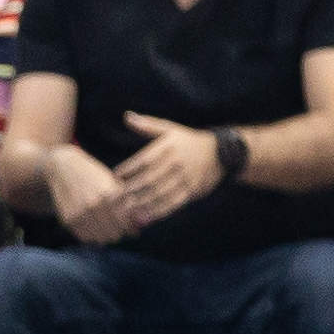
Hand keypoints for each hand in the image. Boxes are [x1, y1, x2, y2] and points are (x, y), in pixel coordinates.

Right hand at [42, 144, 136, 244]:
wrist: (62, 168)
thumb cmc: (93, 175)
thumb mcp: (113, 184)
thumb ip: (127, 205)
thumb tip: (136, 231)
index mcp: (108, 195)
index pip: (125, 224)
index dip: (129, 227)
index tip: (129, 225)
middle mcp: (93, 205)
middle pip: (114, 235)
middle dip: (118, 233)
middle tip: (116, 227)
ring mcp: (79, 213)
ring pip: (100, 239)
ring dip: (104, 235)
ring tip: (104, 227)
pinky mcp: (67, 219)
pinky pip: (85, 238)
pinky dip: (91, 235)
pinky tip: (92, 226)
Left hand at [113, 113, 225, 228]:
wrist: (219, 153)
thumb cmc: (186, 140)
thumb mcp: (169, 129)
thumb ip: (147, 125)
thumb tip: (127, 116)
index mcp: (169, 147)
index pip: (145, 159)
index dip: (129, 168)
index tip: (115, 175)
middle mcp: (177, 162)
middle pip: (151, 179)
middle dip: (132, 189)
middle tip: (115, 197)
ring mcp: (186, 178)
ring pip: (162, 193)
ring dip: (143, 203)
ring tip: (126, 210)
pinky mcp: (193, 190)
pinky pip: (174, 203)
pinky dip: (159, 211)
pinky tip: (145, 217)